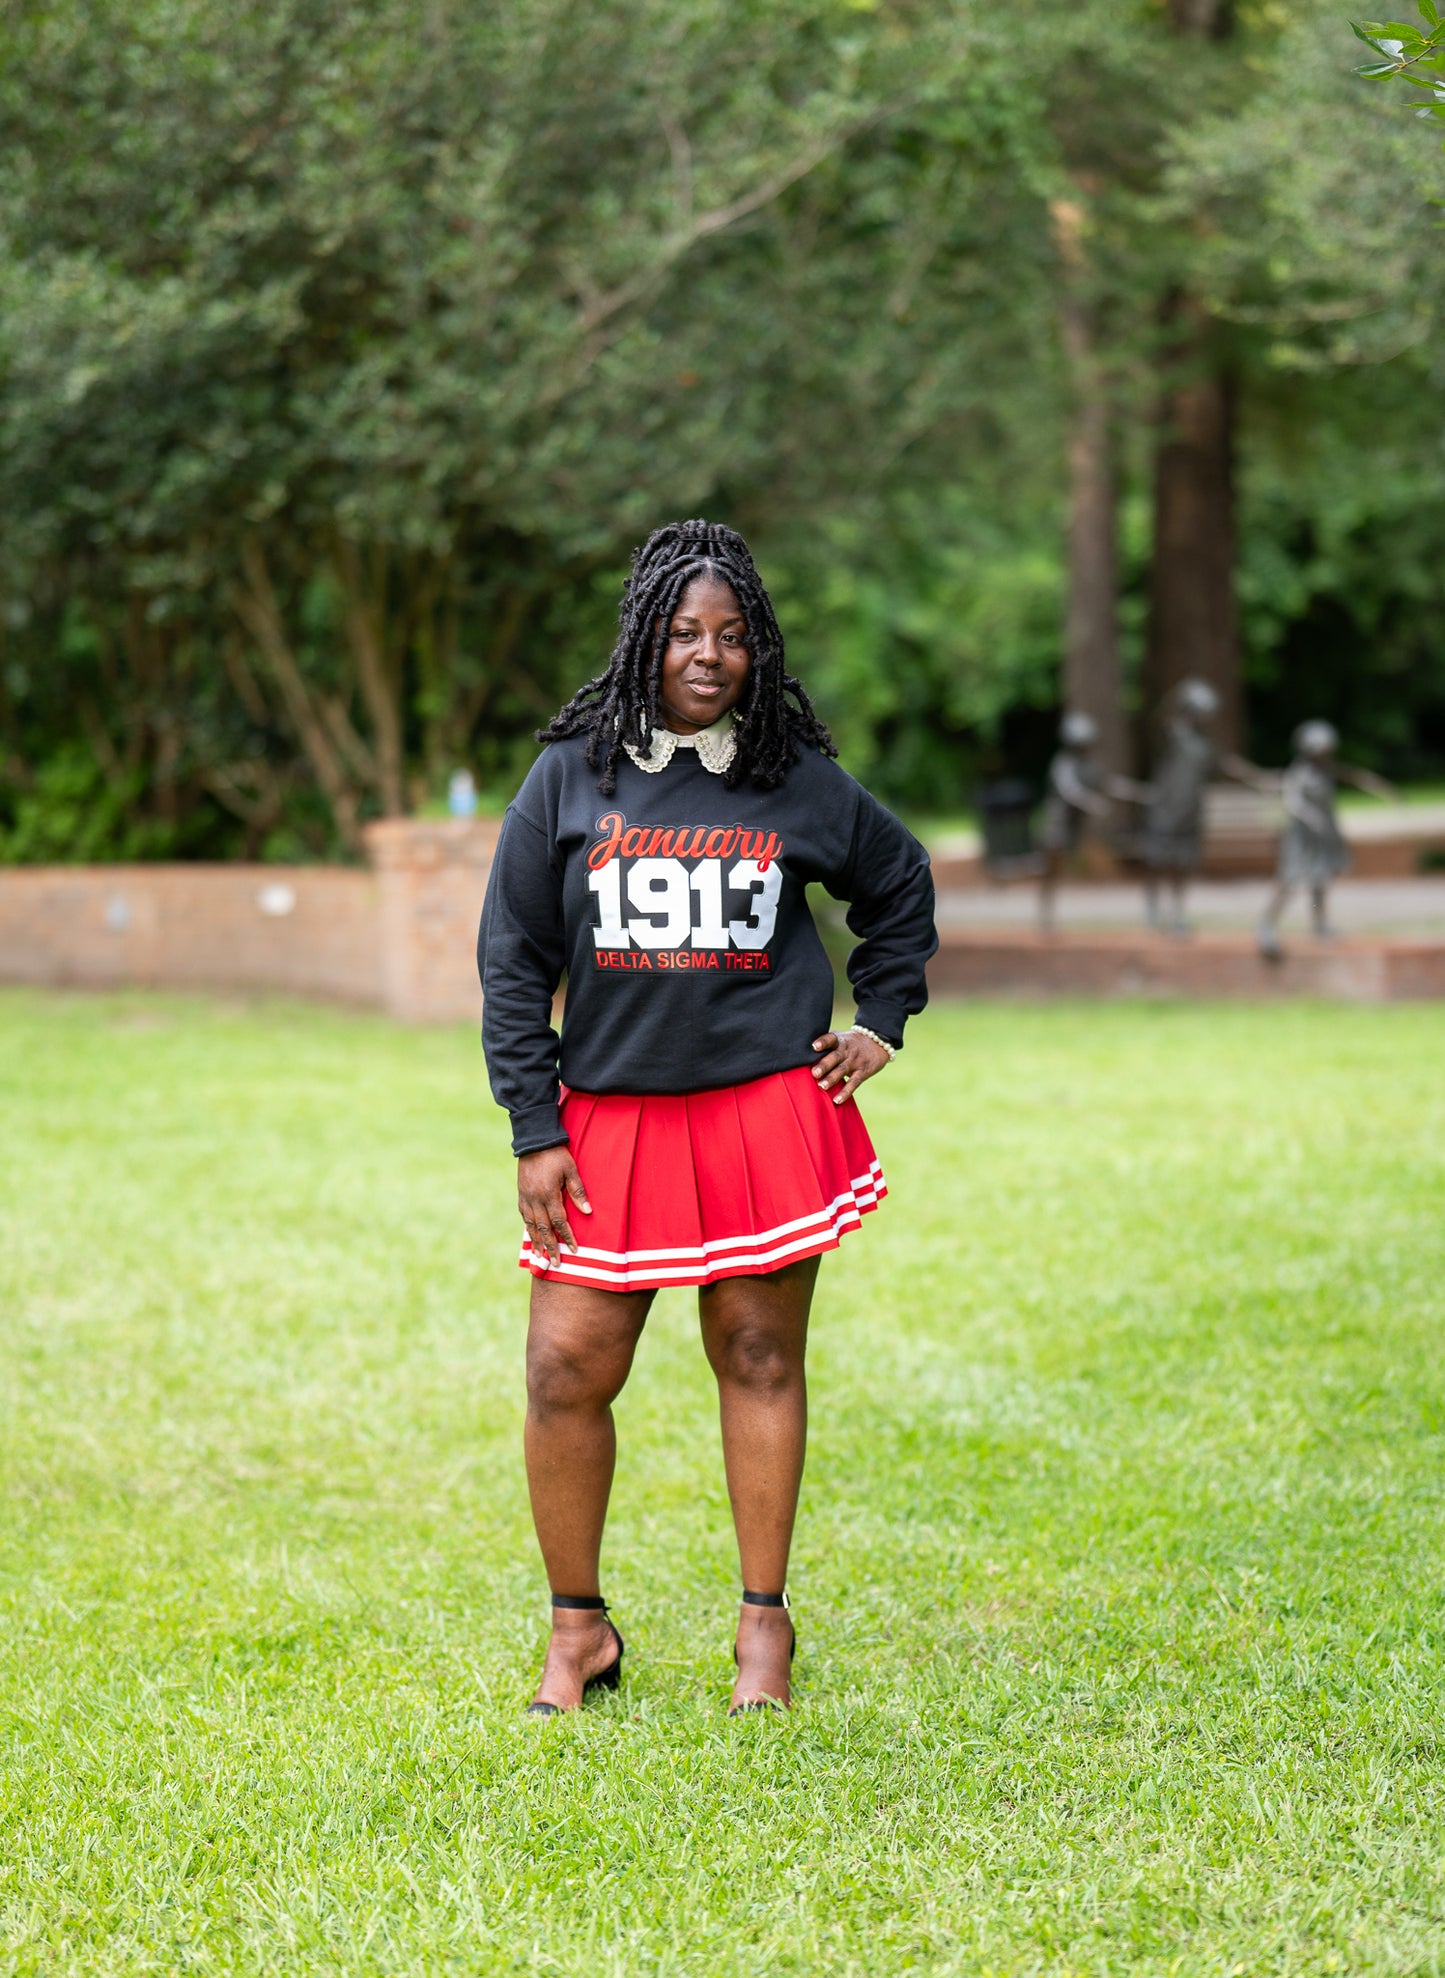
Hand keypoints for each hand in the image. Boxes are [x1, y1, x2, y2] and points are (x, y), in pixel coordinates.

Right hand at [517, 1145, 591, 1268]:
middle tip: (556, 1264)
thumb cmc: (556, 1155)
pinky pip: (524, 1216)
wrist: (534, 1141)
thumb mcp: (571, 1170)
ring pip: (531, 1225)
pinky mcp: (521, 1194)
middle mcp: (535, 1199)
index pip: (559, 1222)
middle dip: (551, 1247)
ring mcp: (526, 1197)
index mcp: (549, 1194)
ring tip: (540, 1257)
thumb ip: (578, 1192)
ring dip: (536, 1242)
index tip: (574, 1250)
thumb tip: (587, 1212)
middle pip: (544, 1229)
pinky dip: (528, 1228)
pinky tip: (531, 1236)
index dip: (567, 1237)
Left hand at [810, 1029, 889, 1104]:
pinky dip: (845, 1092)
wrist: (877, 1042)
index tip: (814, 1046)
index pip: (831, 1039)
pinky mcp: (862, 1073)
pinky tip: (836, 1100)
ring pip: (843, 1070)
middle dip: (825, 1065)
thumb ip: (825, 1044)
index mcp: (839, 1041)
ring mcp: (855, 1062)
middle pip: (835, 1057)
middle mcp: (847, 1051)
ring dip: (832, 1078)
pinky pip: (853, 1083)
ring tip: (822, 1086)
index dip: (823, 1042)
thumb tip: (800, 1050)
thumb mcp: (839, 1038)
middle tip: (814, 1073)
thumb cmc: (849, 1043)